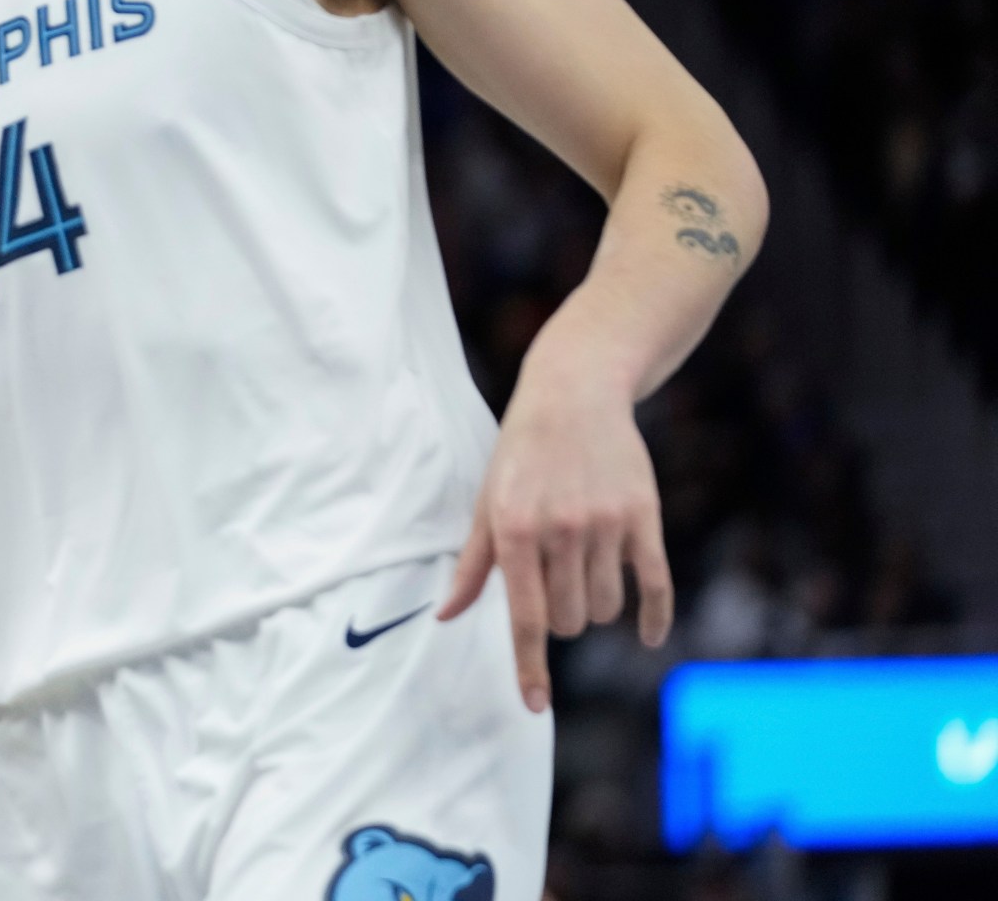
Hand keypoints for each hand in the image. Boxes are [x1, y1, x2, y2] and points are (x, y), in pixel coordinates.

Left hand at [438, 349, 674, 714]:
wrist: (574, 394)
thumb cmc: (520, 456)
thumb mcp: (487, 504)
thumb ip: (473, 566)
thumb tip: (446, 617)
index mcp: (514, 531)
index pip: (526, 618)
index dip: (530, 666)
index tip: (534, 706)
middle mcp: (560, 531)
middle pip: (569, 620)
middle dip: (560, 618)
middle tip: (553, 583)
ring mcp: (605, 524)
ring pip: (606, 608)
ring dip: (594, 604)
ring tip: (582, 567)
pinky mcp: (643, 517)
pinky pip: (655, 585)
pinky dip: (652, 618)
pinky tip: (647, 637)